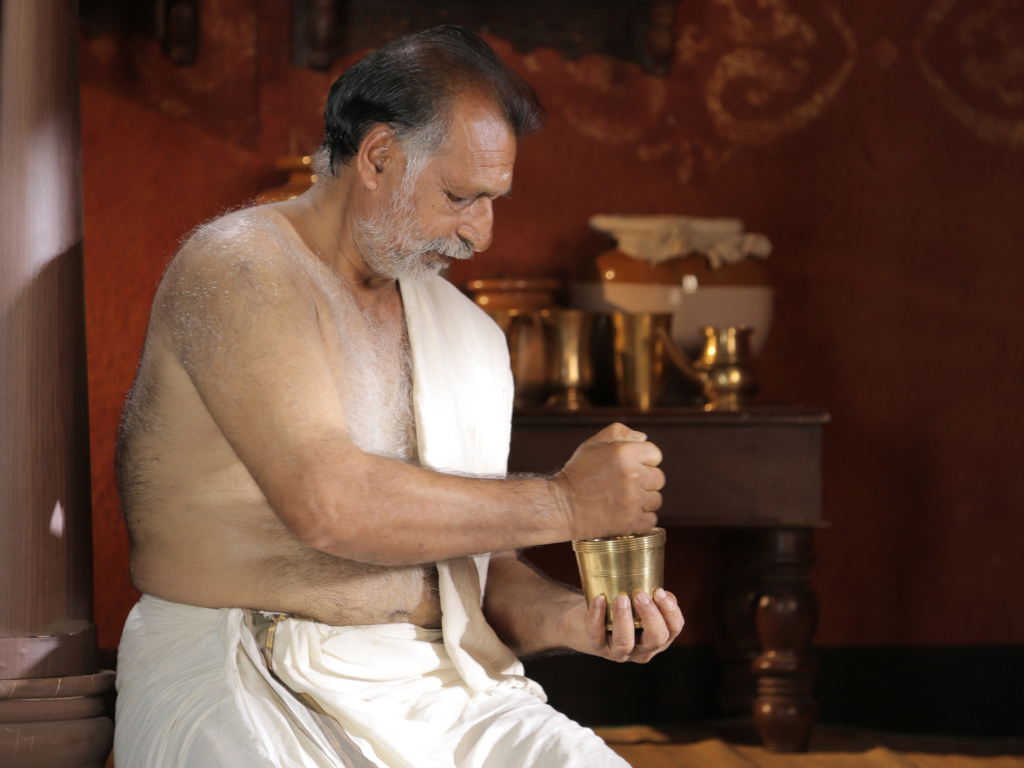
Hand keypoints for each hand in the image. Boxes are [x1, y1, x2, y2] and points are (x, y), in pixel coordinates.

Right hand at [553, 423, 664, 539]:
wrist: (561, 507)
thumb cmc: (577, 474)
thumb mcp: (592, 444)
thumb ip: (618, 432)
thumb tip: (643, 437)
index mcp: (624, 452)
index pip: (655, 454)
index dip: (644, 460)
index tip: (630, 467)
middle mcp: (632, 475)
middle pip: (658, 478)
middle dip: (645, 481)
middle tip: (624, 485)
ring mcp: (634, 500)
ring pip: (655, 500)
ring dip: (643, 501)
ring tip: (622, 500)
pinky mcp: (632, 521)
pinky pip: (651, 519)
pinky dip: (641, 519)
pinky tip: (625, 514)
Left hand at [559, 589, 683, 662]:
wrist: (583, 620)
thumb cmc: (616, 607)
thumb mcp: (637, 602)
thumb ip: (651, 597)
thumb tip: (659, 590)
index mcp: (657, 636)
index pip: (674, 628)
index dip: (671, 612)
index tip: (660, 591)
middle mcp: (641, 648)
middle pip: (656, 639)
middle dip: (651, 616)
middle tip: (640, 595)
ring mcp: (618, 652)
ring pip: (624, 643)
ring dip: (624, 620)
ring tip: (621, 598)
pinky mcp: (596, 648)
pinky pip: (596, 637)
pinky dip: (597, 617)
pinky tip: (599, 599)